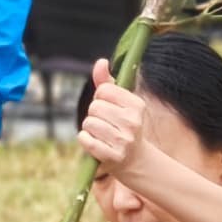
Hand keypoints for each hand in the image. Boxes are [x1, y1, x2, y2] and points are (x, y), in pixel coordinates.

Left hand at [73, 61, 150, 177]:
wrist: (135, 159)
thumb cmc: (123, 125)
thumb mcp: (120, 103)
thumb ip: (107, 82)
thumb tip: (101, 62)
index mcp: (137, 104)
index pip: (103, 90)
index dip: (100, 98)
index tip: (108, 107)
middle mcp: (132, 121)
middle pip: (94, 107)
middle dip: (94, 114)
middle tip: (105, 123)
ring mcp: (123, 140)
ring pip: (88, 123)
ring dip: (90, 129)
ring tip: (103, 135)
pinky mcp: (112, 155)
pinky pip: (85, 140)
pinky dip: (85, 140)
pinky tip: (96, 143)